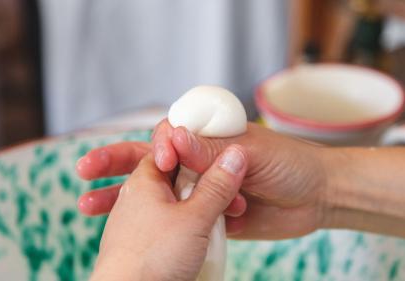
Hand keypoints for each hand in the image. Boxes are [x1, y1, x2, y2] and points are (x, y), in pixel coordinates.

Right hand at [78, 119, 331, 239]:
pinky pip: (178, 218)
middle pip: (151, 159)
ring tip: (87, 204)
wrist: (319, 198)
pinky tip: (126, 229)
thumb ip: (213, 151)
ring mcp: (203, 188)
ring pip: (157, 191)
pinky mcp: (208, 215)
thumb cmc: (293, 164)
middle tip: (85, 168)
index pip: (170, 132)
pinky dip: (154, 224)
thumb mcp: (254, 154)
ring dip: (122, 196)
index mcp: (212, 136)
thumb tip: (174, 140)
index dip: (157, 143)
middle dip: (118, 162)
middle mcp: (202, 160)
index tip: (162, 158)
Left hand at [90, 146, 247, 280]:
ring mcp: (136, 222)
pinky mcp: (141, 244)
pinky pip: (169, 227)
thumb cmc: (153, 258)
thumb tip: (235, 155)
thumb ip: (217, 186)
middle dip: (203, 187)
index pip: (170, 149)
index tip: (220, 160)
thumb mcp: (196, 219)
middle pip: (176, 179)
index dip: (196, 152)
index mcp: (144, 180)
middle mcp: (136, 197)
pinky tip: (201, 243)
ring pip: (174, 205)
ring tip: (222, 223)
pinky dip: (187, 230)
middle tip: (228, 197)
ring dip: (199, 210)